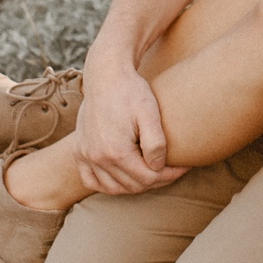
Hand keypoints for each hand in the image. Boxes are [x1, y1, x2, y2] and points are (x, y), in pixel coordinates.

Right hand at [74, 40, 188, 194]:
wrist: (106, 74)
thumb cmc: (131, 91)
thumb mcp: (150, 114)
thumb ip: (155, 143)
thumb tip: (158, 167)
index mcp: (116, 151)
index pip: (148, 178)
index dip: (169, 176)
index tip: (183, 167)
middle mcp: (97, 157)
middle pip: (132, 185)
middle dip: (156, 180)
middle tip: (172, 169)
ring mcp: (85, 155)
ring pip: (113, 188)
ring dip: (135, 185)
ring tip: (152, 173)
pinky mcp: (79, 150)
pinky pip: (91, 181)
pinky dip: (107, 185)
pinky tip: (123, 178)